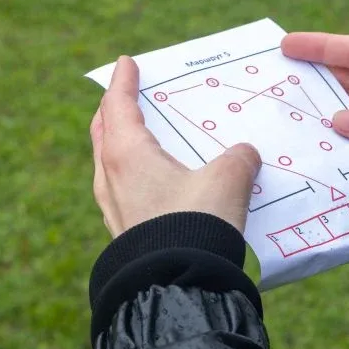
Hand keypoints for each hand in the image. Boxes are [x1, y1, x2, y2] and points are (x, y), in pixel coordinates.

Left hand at [90, 56, 261, 236]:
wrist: (178, 285)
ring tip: (139, 139)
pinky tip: (155, 183)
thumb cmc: (197, 224)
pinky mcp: (125, 232)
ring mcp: (115, 208)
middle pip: (104, 133)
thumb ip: (238, 159)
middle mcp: (112, 179)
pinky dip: (133, 175)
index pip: (119, 106)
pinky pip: (123, 191)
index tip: (126, 64)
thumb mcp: (228, 180)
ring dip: (121, 145)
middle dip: (114, 112)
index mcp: (127, 155)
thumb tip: (244, 155)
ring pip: (110, 164)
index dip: (124, 82)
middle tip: (124, 98)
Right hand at [281, 33, 348, 215]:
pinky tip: (312, 154)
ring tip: (283, 120)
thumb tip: (339, 123)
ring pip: (346, 120)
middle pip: (346, 85)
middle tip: (273, 83)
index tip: (289, 45)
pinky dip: (335, 152)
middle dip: (312, 83)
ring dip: (319, 121)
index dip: (324, 48)